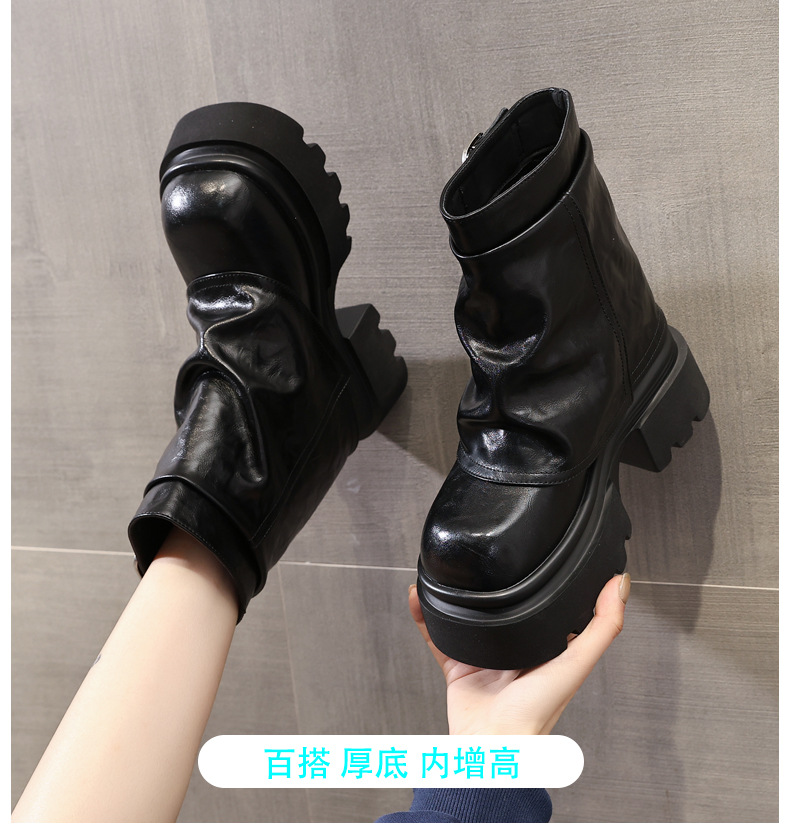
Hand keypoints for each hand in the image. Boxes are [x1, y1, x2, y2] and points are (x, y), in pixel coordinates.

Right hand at [409, 573, 629, 734]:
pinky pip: (436, 634)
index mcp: (547, 648)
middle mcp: (516, 649)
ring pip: (468, 616)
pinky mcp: (457, 664)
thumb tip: (620, 583)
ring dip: (457, 594)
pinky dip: (424, 615)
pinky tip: (418, 595)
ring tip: (451, 569)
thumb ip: (602, 625)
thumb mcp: (577, 662)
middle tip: (488, 556)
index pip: (550, 606)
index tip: (544, 552)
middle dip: (495, 583)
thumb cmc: (536, 713)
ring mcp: (484, 656)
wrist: (490, 744)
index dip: (548, 581)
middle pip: (505, 607)